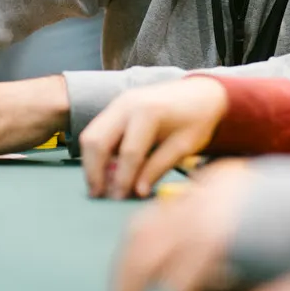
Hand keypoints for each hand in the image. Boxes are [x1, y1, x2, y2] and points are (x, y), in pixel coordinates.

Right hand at [80, 77, 228, 199]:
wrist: (199, 91)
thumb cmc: (196, 119)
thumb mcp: (183, 146)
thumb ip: (158, 167)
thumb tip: (138, 191)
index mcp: (148, 112)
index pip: (129, 153)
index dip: (122, 179)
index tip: (119, 199)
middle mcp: (126, 104)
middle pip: (96, 141)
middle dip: (94, 171)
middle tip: (98, 195)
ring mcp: (117, 103)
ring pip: (90, 135)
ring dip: (90, 162)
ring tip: (97, 186)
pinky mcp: (115, 107)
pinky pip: (96, 130)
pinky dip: (96, 152)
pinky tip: (104, 169)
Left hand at [113, 160, 251, 290]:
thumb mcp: (261, 228)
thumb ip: (224, 248)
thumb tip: (187, 289)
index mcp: (212, 183)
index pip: (150, 218)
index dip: (136, 258)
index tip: (134, 288)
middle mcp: (204, 192)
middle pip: (138, 236)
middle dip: (126, 279)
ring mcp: (212, 212)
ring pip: (146, 258)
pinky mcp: (225, 239)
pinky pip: (178, 282)